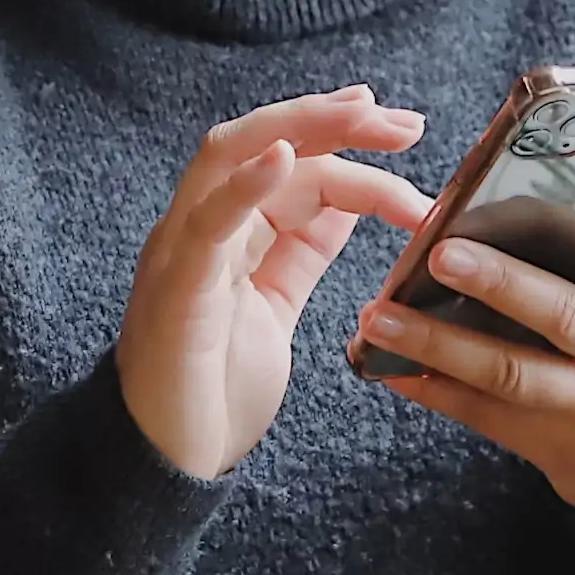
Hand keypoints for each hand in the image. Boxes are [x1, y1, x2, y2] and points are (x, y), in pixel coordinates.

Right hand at [118, 87, 433, 479]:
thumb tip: (350, 200)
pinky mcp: (176, 286)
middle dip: (331, 119)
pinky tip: (282, 155)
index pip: (292, 165)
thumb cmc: (214, 388)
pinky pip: (206, 222)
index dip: (349, 145)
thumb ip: (302, 249)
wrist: (168, 461)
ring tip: (362, 113)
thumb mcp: (276, 303)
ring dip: (299, 126)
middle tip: (402, 121)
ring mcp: (182, 249)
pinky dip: (244, 183)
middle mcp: (201, 225)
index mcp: (228, 229)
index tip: (406, 133)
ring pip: (229, 155)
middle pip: (260, 139)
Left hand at [357, 176, 574, 506]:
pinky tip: (386, 366)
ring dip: (437, 344)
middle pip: (566, 317)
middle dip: (502, 285)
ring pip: (510, 373)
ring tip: (381, 318)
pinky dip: (433, 389)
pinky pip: (484, 416)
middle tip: (443, 254)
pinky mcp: (556, 447)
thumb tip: (556, 177)